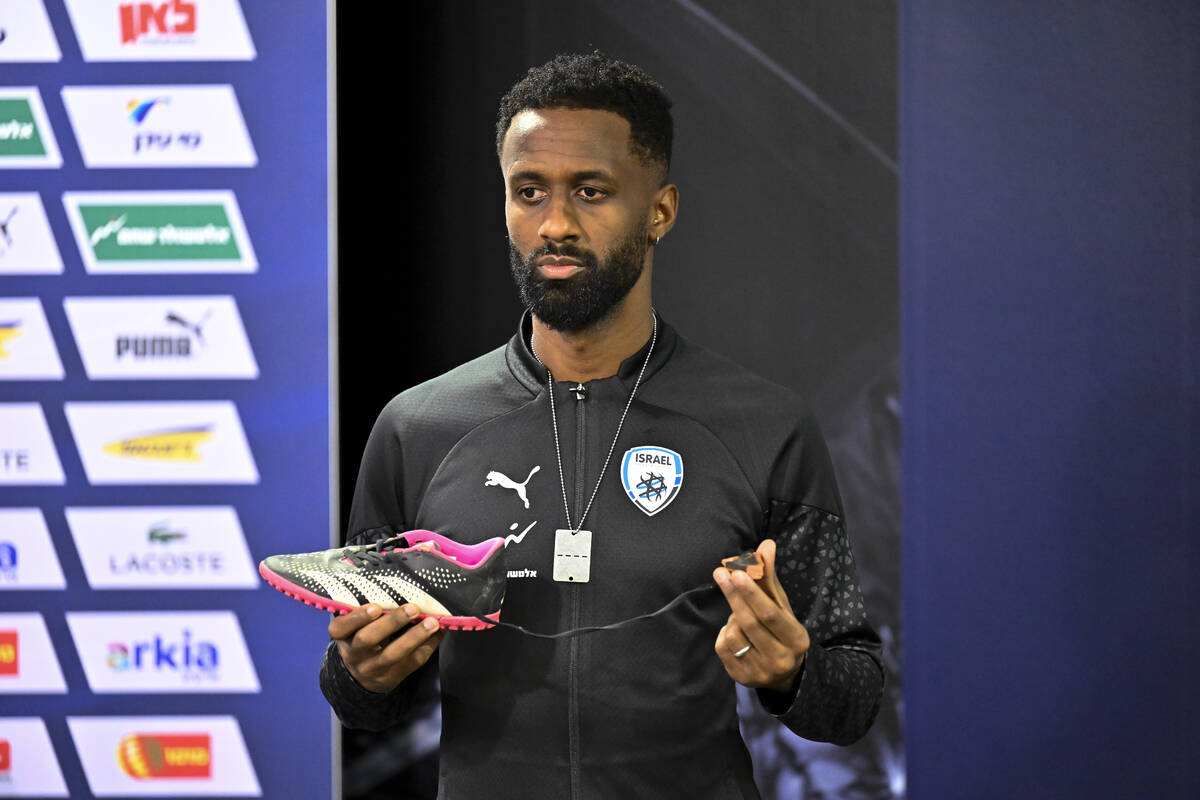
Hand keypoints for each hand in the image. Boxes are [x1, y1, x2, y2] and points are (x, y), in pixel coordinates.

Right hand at [328, 604, 444, 693]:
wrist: (362, 676)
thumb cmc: (362, 635)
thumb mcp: (355, 625)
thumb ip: (367, 609)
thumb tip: (400, 585)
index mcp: (342, 636)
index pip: (340, 628)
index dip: (357, 617)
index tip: (376, 607)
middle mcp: (354, 654)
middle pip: (367, 639)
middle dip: (391, 623)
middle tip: (412, 609)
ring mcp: (372, 668)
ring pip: (392, 655)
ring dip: (415, 637)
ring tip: (432, 622)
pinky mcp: (391, 678)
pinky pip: (411, 662)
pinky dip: (427, 645)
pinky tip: (438, 632)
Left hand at [713, 539, 809, 693]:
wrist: (784, 673)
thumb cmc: (781, 629)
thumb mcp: (782, 605)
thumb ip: (770, 577)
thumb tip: (766, 543)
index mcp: (796, 639)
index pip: (769, 613)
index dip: (751, 592)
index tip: (735, 572)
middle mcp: (781, 659)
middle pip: (749, 622)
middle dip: (733, 595)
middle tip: (720, 573)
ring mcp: (760, 672)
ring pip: (734, 633)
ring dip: (731, 616)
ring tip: (739, 613)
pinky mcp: (742, 678)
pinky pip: (722, 647)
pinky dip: (724, 632)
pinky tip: (734, 631)